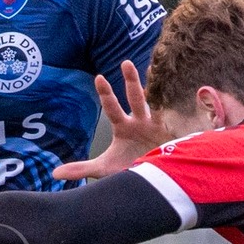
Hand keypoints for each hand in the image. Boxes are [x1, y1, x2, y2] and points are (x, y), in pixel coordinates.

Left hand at [52, 59, 173, 179]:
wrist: (155, 181)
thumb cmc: (130, 168)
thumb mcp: (106, 169)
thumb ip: (81, 169)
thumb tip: (54, 173)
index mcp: (124, 126)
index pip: (112, 108)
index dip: (106, 94)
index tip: (99, 77)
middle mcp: (142, 121)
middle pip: (135, 97)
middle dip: (131, 81)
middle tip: (125, 63)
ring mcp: (160, 125)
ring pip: (158, 102)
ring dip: (158, 88)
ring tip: (158, 69)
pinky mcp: (176, 133)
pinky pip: (178, 117)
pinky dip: (183, 106)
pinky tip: (190, 91)